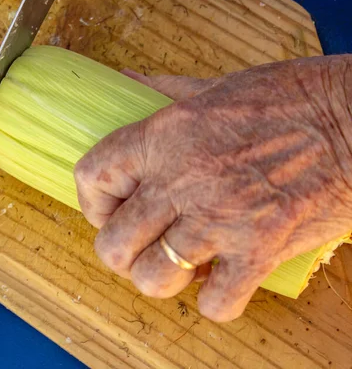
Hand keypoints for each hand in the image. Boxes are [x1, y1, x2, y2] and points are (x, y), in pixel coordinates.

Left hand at [74, 55, 351, 321]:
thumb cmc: (290, 96)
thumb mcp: (216, 85)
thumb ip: (165, 89)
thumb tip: (127, 78)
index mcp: (163, 135)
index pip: (91, 177)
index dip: (91, 204)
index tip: (108, 211)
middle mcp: (181, 179)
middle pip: (113, 243)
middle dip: (120, 254)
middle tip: (141, 246)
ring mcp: (218, 218)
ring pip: (153, 278)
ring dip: (161, 279)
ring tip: (179, 266)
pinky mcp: (259, 249)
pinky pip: (215, 302)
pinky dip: (215, 302)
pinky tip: (223, 281)